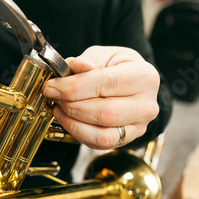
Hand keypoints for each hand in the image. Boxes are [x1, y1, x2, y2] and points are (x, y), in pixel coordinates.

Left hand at [42, 46, 159, 149]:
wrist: (130, 83)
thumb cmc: (117, 67)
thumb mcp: (103, 55)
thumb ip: (87, 61)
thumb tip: (73, 66)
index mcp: (144, 76)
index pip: (106, 84)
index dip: (74, 87)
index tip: (52, 86)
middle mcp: (146, 105)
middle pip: (105, 113)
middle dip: (71, 105)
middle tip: (54, 96)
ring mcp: (138, 126)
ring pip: (102, 134)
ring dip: (73, 122)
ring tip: (59, 107)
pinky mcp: (126, 140)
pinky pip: (99, 144)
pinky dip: (77, 132)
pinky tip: (67, 118)